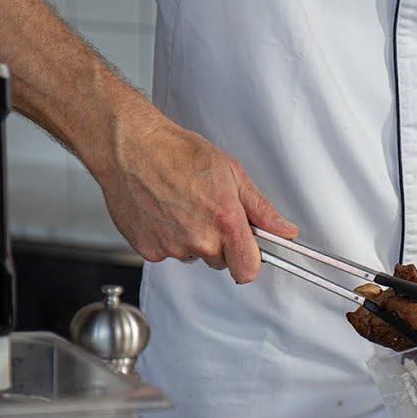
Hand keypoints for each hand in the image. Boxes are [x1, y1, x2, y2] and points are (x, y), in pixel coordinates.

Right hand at [99, 106, 297, 283]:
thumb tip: (285, 230)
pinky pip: (166, 253)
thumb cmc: (177, 153)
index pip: (248, 269)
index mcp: (225, 221)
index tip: (246, 250)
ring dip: (191, 239)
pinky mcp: (148, 250)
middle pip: (220, 261)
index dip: (249, 260)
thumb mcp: (231, 173)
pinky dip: (166, 237)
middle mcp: (198, 239)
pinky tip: (163, 211)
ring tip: (181, 205)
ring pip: (192, 256)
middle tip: (206, 210)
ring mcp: (172, 247)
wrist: (131, 148)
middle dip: (218, 242)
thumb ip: (261, 209)